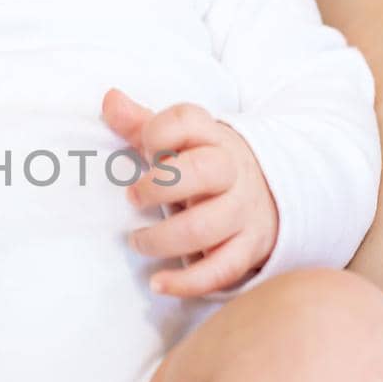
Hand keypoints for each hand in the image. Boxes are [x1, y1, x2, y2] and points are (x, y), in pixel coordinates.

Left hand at [103, 89, 278, 297]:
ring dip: (162, 239)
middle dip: (160, 186)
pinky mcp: (249, 248)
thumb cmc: (206, 165)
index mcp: (212, 137)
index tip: (144, 148)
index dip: (158, 132)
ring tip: (138, 241)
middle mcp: (231, 171)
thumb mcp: (181, 140)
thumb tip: (109, 98)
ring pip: (205, 227)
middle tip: (133, 198)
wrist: (273, 191)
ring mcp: (242, 211)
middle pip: (201, 172)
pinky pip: (222, 270)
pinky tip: (159, 283)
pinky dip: (188, 282)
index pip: (186, 120)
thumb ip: (141, 123)